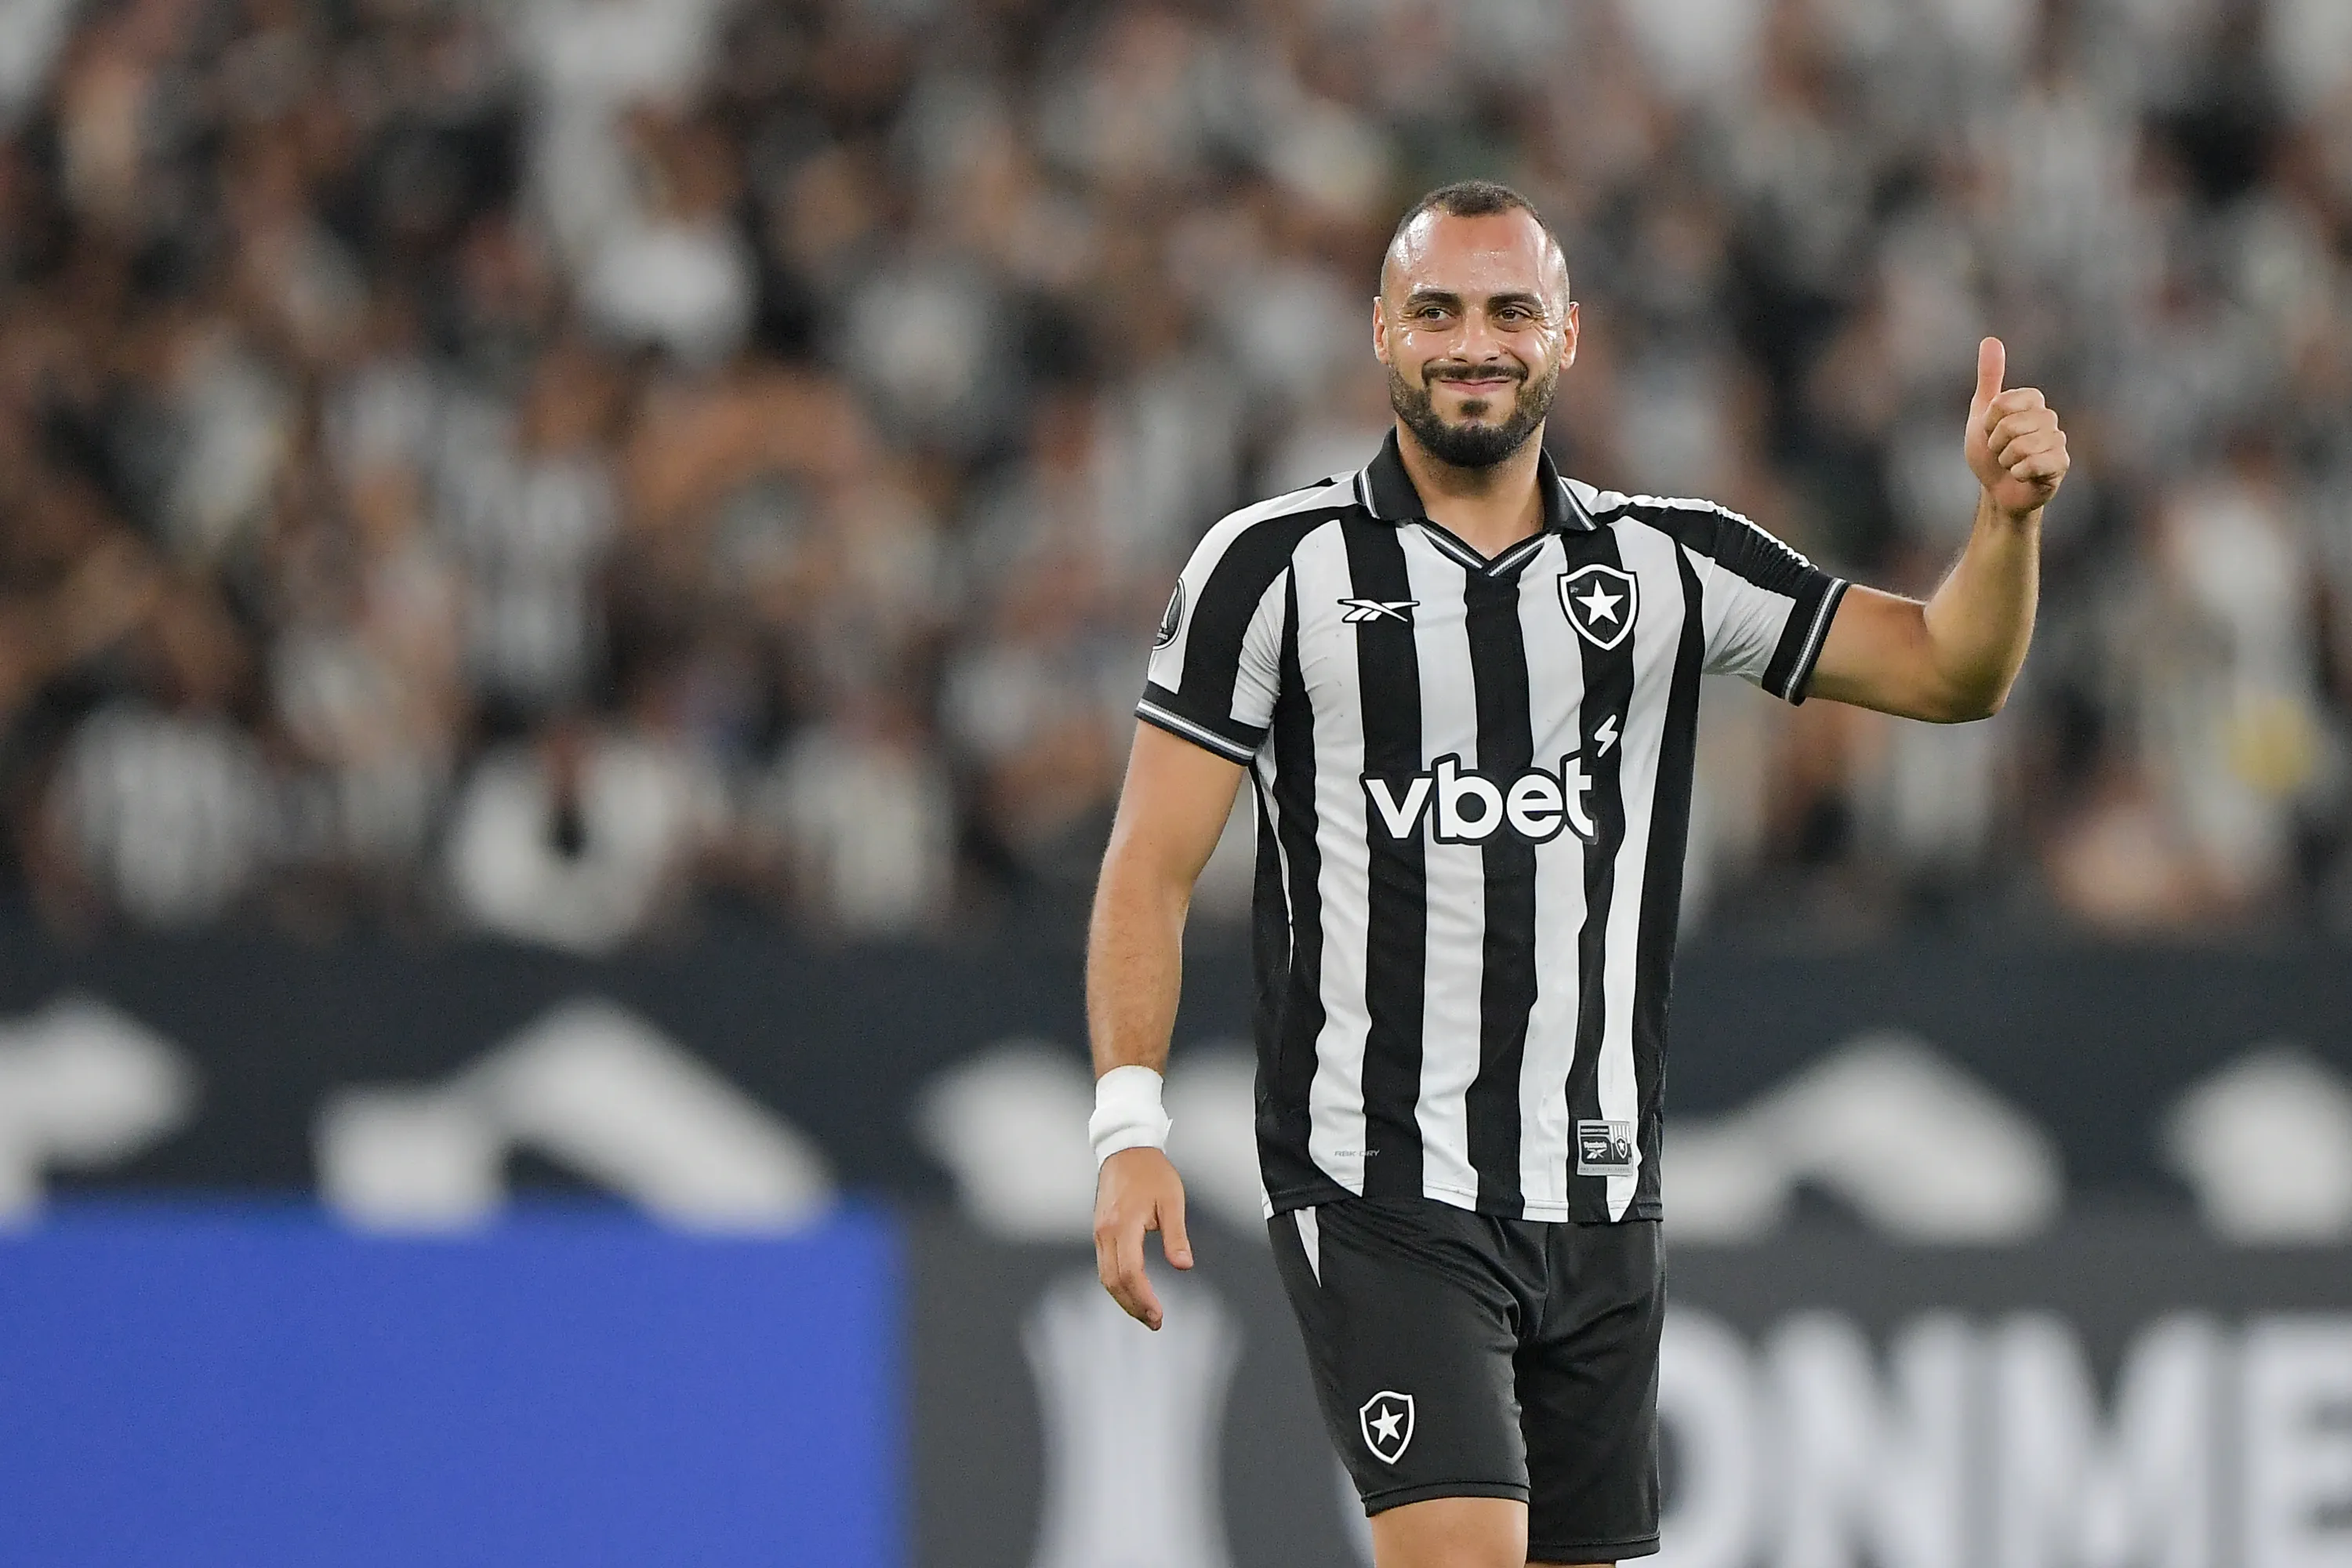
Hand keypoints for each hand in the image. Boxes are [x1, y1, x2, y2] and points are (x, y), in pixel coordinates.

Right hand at [1092, 1146, 1192, 1330]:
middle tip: (1154, 1322)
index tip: (1158, 1314)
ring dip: (1123, 1298)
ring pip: (1105, 1276)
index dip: (1143, 1298)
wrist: (1125, 1149)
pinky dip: (1117, 1284)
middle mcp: (1105, 1232)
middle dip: (1133, 1306)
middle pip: (1113, 1281)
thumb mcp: (1172, 1200)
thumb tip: (1184, 1266)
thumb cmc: (1151, 1172)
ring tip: (1144, 1313)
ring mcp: (1099, 1232)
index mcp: (1123, 1225)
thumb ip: (1176, 1235)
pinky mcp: (1099, 1231)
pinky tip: (1132, 1291)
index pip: (1130, 1272)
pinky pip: (1104, 1265)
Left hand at [1964, 337, 2068, 520]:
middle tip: (2000, 452)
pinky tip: (2023, 475)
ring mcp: (2057, 441)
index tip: (1990, 430)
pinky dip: (2019, 473)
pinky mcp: (2061, 465)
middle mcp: (2049, 417)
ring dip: (2006, 460)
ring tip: (2011, 464)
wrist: (1996, 489)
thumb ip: (1989, 377)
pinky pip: (2035, 464)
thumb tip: (1991, 339)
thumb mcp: (1981, 412)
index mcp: (2033, 401)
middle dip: (1995, 443)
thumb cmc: (1989, 452)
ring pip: (2021, 446)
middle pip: (2010, 425)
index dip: (1989, 421)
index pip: (2004, 402)